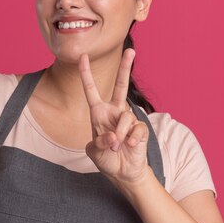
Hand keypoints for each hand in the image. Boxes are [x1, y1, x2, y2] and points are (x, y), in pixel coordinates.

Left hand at [78, 48, 150, 183]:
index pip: (91, 90)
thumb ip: (99, 142)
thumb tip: (113, 135)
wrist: (123, 172)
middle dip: (125, 68)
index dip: (86, 74)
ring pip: (124, 118)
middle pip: (121, 86)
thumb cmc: (106, 159)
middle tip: (130, 50)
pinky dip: (130, 140)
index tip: (83, 57)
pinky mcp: (141, 128)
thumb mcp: (94, 152)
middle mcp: (114, 112)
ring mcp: (128, 119)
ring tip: (117, 146)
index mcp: (98, 113)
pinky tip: (129, 146)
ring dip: (118, 135)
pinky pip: (136, 129)